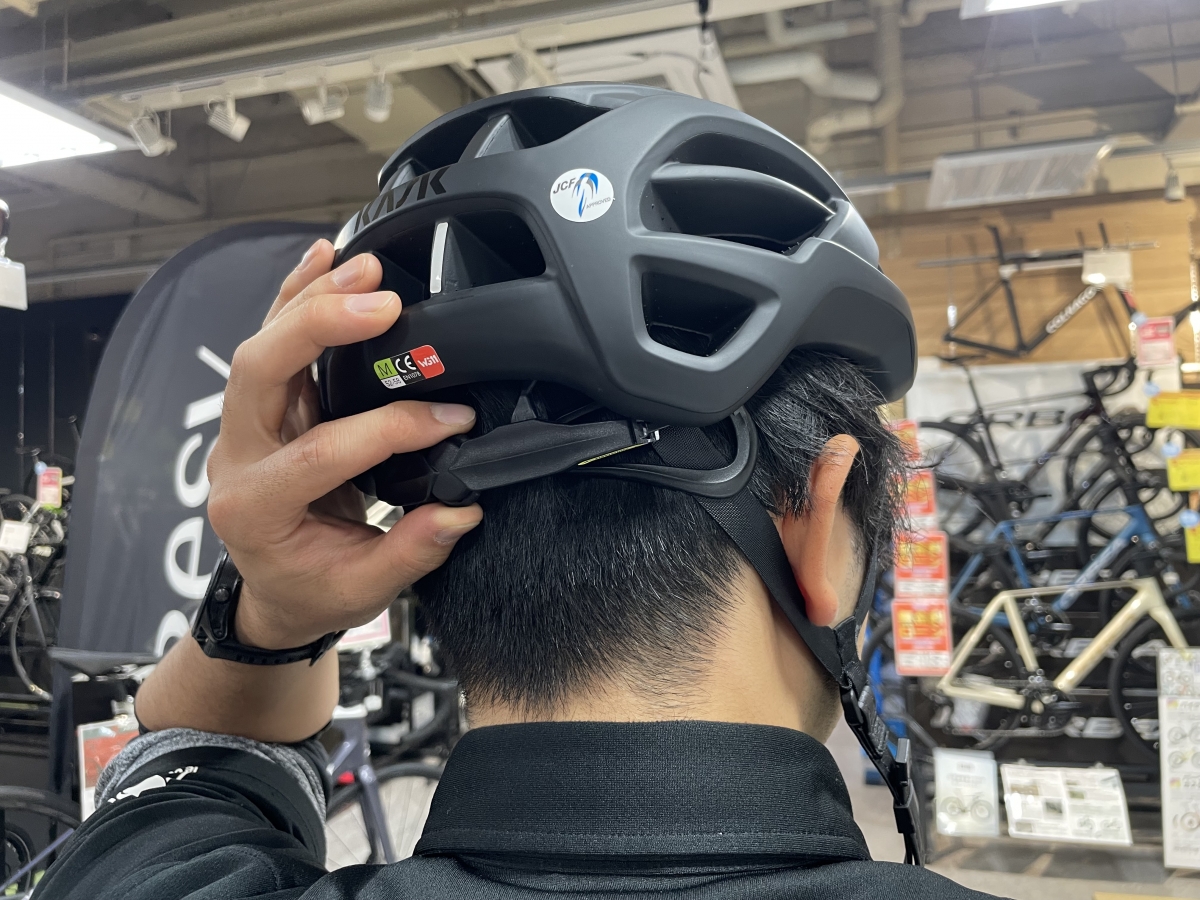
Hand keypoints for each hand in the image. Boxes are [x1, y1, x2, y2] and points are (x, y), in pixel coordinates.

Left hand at [205, 239, 481, 650]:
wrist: (275, 589)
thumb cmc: (313, 588)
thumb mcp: (362, 590)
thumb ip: (410, 551)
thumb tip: (462, 509)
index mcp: (254, 508)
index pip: (319, 454)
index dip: (390, 430)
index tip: (451, 418)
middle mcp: (237, 457)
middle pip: (259, 373)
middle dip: (319, 328)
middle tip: (383, 304)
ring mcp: (245, 425)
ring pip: (262, 344)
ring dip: (312, 299)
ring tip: (366, 268)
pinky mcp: (266, 404)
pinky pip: (273, 337)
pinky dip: (297, 294)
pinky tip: (325, 257)